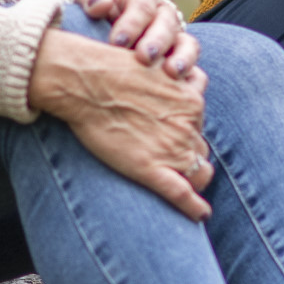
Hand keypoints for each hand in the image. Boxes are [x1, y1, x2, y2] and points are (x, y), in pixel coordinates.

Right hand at [27, 25, 214, 220]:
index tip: (178, 145)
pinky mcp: (151, 168)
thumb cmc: (110, 71)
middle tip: (170, 162)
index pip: (201, 129)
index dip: (189, 139)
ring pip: (197, 172)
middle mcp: (188, 125)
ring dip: (192, 178)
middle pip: (200, 151)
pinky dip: (195, 208)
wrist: (82, 81)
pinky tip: (200, 215)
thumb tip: (175, 91)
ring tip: (185, 189)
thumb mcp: (155, 68)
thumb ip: (173, 83)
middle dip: (189, 157)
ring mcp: (171, 148)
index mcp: (191, 102)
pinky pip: (182, 195)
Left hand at [72, 0, 200, 79]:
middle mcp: (163, 14)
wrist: (102, 28)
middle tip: (144, 57)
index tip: (117, 41)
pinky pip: (196, 68)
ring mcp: (175, 38)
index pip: (142, 4)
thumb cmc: (96, 9)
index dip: (132, 23)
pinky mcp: (181, 60)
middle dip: (157, 41)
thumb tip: (99, 6)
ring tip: (172, 73)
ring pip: (188, 43)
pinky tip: (183, 88)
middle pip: (168, 23)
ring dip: (182, 58)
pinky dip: (193, 77)